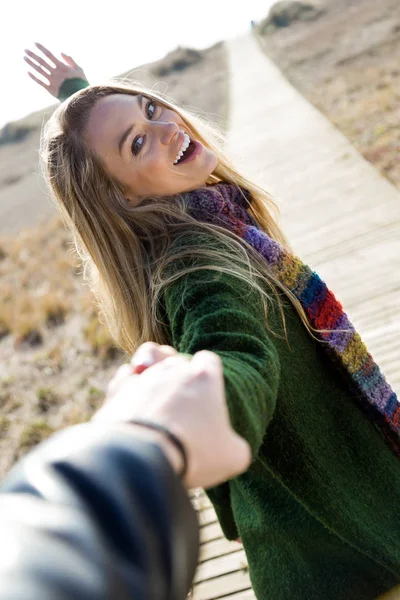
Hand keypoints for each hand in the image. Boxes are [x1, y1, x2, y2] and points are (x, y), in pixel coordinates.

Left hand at [24, 43, 86, 98]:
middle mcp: (55, 73)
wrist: (80, 99)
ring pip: (39, 70)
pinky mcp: (51, 89)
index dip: (41, 48)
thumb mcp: (79, 70)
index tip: (35, 43)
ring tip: (24, 58)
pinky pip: (40, 82)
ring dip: (31, 63)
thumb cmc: (81, 83)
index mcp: (62, 67)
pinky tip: (28, 72)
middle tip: (25, 50)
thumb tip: (61, 52)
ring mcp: (52, 81)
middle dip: (33, 55)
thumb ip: (70, 60)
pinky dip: (34, 77)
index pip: (49, 55)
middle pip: (42, 62)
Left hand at [93, 342, 250, 488]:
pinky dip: (130, 385)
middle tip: (182, 406)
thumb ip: (236, 445)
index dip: (209, 374)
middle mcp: (174, 370)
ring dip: (155, 378)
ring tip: (157, 399)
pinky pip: (126, 375)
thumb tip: (233, 448)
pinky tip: (133, 400)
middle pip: (179, 361)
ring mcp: (144, 377)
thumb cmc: (192, 453)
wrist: (141, 458)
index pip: (209, 361)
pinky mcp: (119, 389)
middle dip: (180, 378)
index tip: (208, 393)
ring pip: (151, 363)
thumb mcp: (232, 457)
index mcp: (204, 378)